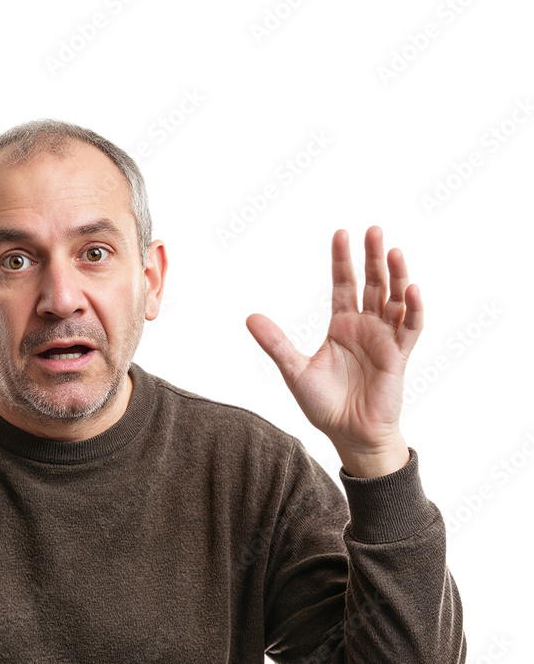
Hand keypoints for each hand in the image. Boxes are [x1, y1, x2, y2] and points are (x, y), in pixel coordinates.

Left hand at [246, 226, 421, 474]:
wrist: (349, 435)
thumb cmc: (324, 404)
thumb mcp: (294, 370)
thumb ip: (275, 343)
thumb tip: (249, 317)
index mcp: (342, 325)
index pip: (344, 283)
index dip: (343, 259)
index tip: (341, 233)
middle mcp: (366, 326)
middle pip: (373, 283)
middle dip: (373, 256)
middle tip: (373, 229)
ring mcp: (385, 339)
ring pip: (395, 299)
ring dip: (396, 275)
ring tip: (393, 250)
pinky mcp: (399, 356)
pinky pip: (411, 328)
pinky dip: (413, 308)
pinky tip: (411, 287)